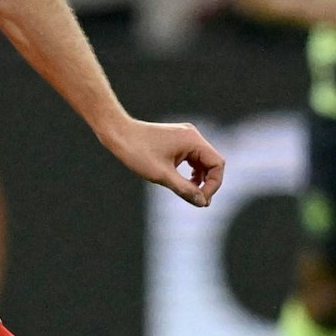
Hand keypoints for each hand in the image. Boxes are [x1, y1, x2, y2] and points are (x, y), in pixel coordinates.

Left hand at [101, 118, 225, 207]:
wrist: (117, 133)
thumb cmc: (137, 152)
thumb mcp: (161, 175)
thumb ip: (184, 189)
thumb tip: (203, 202)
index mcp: (193, 140)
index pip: (217, 164)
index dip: (213, 184)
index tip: (201, 200)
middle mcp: (192, 136)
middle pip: (212, 162)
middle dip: (208, 183)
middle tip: (199, 202)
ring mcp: (185, 137)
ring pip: (202, 161)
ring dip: (200, 178)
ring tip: (191, 194)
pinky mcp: (177, 140)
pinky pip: (192, 158)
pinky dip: (191, 171)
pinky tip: (183, 183)